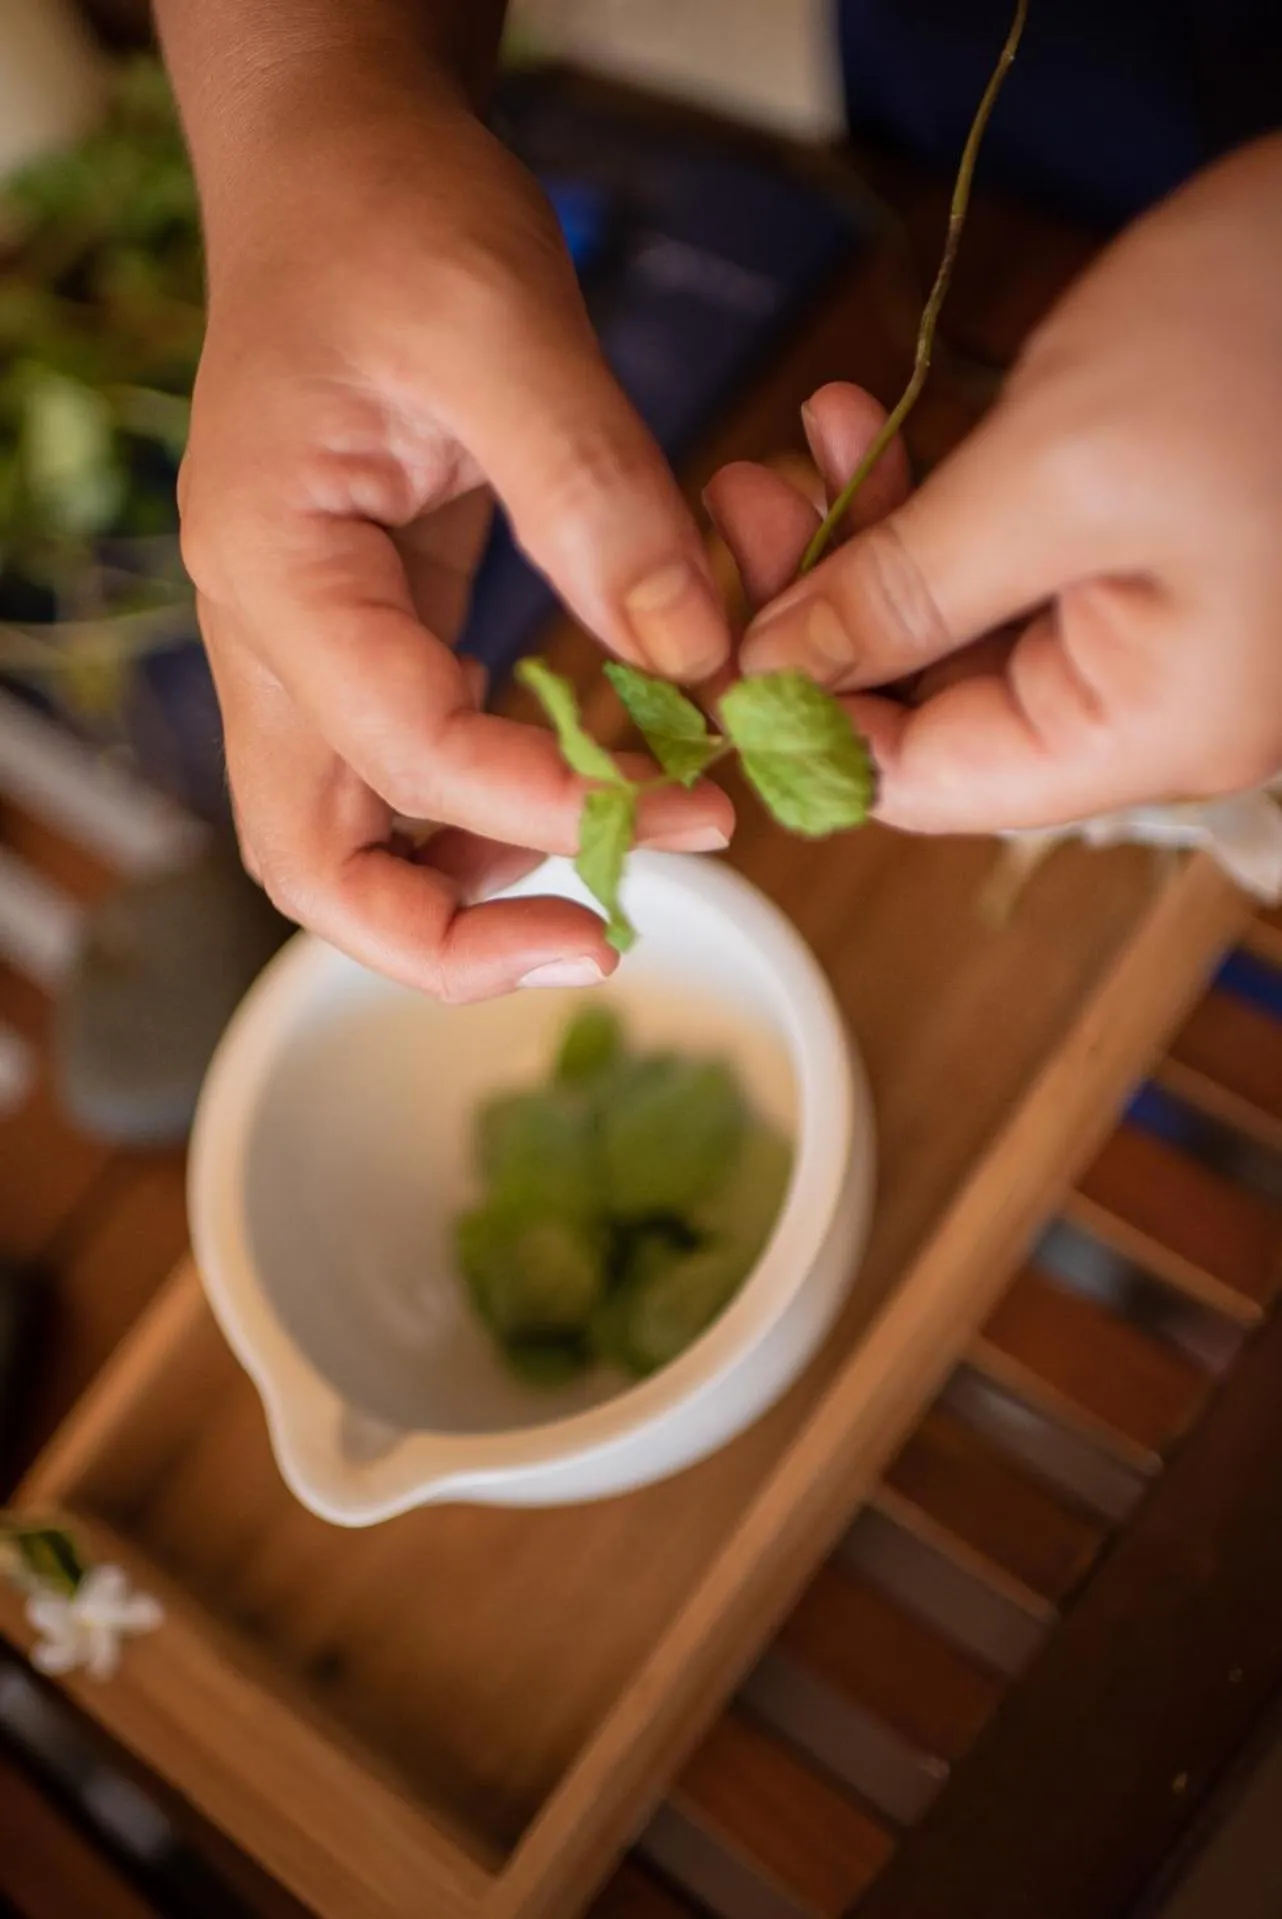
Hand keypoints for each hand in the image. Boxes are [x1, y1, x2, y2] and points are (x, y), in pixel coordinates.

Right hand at [180, 87, 730, 1000]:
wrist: (336, 164)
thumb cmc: (394, 215)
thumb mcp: (506, 326)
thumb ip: (598, 500)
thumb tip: (696, 661)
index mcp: (276, 565)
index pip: (402, 754)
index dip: (546, 806)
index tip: (687, 804)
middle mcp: (268, 630)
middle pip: (317, 864)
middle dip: (454, 935)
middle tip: (603, 936)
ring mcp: (308, 640)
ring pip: (357, 836)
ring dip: (477, 884)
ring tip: (619, 855)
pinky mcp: (367, 630)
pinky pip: (411, 766)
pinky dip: (494, 804)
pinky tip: (595, 777)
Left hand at [708, 135, 1281, 833]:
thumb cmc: (1267, 339)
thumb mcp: (1057, 473)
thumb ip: (903, 594)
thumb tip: (770, 679)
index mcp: (1144, 730)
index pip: (921, 782)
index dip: (801, 721)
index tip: (713, 637)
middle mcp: (1153, 707)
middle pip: (930, 706)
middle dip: (823, 610)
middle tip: (745, 508)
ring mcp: (1158, 636)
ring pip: (957, 629)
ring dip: (866, 539)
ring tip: (798, 444)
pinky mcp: (1153, 560)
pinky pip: (1009, 565)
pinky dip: (932, 502)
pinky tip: (863, 427)